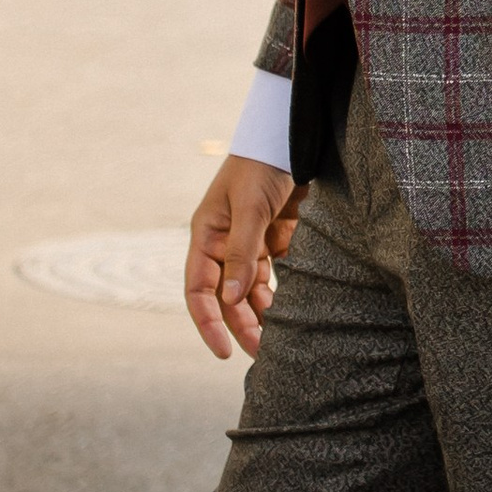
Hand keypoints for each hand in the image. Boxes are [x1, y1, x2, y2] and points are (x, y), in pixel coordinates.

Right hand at [183, 156, 299, 359]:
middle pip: (227, 298)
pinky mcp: (275, 241)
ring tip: (278, 343)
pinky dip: (280, 296)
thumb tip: (232, 300)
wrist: (293, 136)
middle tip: (263, 355)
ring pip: (250, 292)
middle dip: (241, 327)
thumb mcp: (250, 207)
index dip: (207, 323)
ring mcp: (250, 244)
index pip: (199, 291)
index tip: (223, 352)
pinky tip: (292, 314)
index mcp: (207, 236)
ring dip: (261, 316)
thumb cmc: (262, 165)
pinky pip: (274, 278)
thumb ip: (242, 252)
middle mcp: (224, 245)